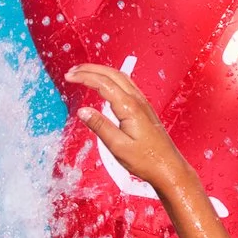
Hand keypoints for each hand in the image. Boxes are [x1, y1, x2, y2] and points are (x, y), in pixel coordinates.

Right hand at [65, 63, 189, 193]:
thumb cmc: (146, 160)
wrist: (168, 168)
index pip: (103, 84)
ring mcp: (142, 103)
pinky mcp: (144, 109)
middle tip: (73, 71)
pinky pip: (126, 85)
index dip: (84, 77)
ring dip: (101, 72)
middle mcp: (137, 101)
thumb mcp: (118, 147)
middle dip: (90, 69)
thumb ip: (100, 126)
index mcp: (129, 108)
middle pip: (112, 74)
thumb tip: (83, 111)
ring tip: (85, 73)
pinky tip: (106, 84)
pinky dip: (111, 79)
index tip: (69, 77)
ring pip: (120, 77)